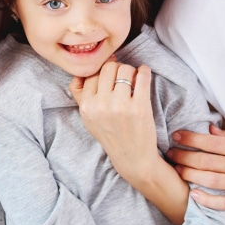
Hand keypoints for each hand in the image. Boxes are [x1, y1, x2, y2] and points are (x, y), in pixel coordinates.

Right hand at [69, 61, 159, 183]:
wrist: (132, 158)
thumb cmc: (110, 134)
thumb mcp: (88, 118)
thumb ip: (80, 94)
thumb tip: (83, 70)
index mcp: (86, 107)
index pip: (92, 73)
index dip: (102, 72)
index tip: (111, 76)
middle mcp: (101, 105)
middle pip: (108, 67)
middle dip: (117, 68)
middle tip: (123, 77)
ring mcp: (121, 106)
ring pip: (125, 68)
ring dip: (131, 70)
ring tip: (133, 80)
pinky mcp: (140, 106)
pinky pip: (142, 75)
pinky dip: (144, 70)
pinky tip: (143, 74)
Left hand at [168, 125, 224, 211]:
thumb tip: (210, 131)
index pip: (211, 142)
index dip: (191, 138)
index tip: (176, 135)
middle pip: (207, 160)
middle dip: (185, 156)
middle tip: (169, 153)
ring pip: (211, 179)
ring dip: (191, 175)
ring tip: (177, 170)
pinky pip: (224, 203)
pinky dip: (208, 200)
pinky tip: (194, 195)